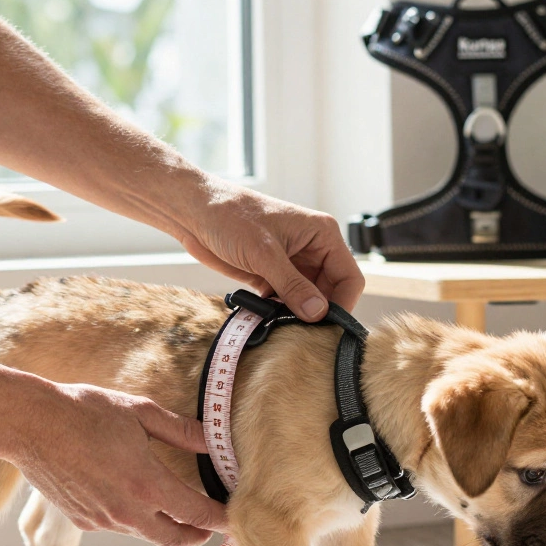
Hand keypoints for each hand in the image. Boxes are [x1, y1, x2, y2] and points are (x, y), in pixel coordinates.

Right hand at [11, 382, 226, 545]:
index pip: (198, 514)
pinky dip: (134, 516)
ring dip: (165, 524)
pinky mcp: (83, 521)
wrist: (30, 425)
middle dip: (198, 535)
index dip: (221, 519)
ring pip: (146, 532)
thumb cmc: (84, 411)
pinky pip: (119, 525)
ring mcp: (103, 520)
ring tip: (175, 505)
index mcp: (146, 483)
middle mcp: (126, 510)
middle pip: (175, 538)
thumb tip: (215, 440)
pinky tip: (131, 494)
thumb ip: (181, 431)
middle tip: (211, 526)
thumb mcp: (140, 413)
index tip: (235, 518)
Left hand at [179, 181, 364, 320]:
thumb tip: (318, 313)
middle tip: (301, 332)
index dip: (342, 304)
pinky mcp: (272, 277)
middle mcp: (313, 250)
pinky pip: (286, 303)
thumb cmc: (230, 216)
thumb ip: (293, 285)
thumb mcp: (264, 253)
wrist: (196, 212)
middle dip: (318, 314)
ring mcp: (292, 265)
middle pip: (331, 293)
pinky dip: (279, 314)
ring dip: (297, 315)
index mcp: (322, 235)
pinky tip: (267, 320)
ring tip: (281, 326)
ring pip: (308, 301)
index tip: (326, 327)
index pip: (349, 277)